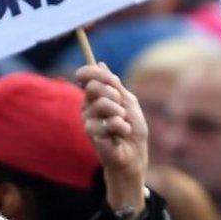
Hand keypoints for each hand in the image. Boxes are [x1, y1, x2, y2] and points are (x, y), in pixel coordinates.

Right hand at [76, 63, 147, 214]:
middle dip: (114, 94)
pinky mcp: (92, 134)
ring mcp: (88, 121)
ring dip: (120, 114)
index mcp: (96, 98)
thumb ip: (115, 85)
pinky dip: (122, 128)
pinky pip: (110, 122)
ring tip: (123, 125)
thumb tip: (100, 64)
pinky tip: (121, 136)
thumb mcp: (128, 103)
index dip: (93, 72)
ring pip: (103, 104)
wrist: (134, 156)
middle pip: (95, 86)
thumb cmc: (132, 131)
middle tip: (122, 108)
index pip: (86, 77)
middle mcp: (88, 108)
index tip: (106, 75)